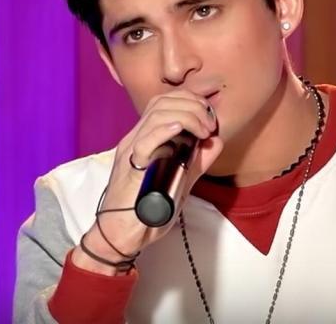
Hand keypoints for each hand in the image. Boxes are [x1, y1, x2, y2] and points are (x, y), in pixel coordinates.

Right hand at [72, 89, 222, 274]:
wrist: (120, 235)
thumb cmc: (145, 210)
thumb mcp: (179, 181)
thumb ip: (196, 162)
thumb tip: (215, 141)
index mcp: (144, 139)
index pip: (163, 102)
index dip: (189, 101)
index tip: (209, 117)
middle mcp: (135, 140)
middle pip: (161, 102)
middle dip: (191, 105)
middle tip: (209, 125)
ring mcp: (131, 151)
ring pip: (155, 116)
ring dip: (186, 116)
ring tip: (202, 130)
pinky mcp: (130, 168)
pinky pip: (144, 142)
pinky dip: (164, 131)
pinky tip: (179, 129)